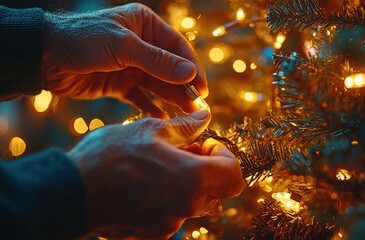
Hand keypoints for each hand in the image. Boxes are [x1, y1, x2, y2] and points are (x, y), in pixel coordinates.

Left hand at [42, 3, 206, 118]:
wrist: (45, 58)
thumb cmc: (83, 40)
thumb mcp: (124, 47)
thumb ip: (158, 61)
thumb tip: (190, 73)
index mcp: (144, 25)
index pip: (176, 47)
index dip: (191, 67)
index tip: (202, 88)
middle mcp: (140, 44)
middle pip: (170, 68)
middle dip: (184, 87)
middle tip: (198, 107)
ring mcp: (130, 66)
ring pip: (158, 84)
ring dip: (172, 98)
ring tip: (188, 115)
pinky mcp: (119, 84)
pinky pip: (141, 97)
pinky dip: (151, 107)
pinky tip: (162, 118)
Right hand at [67, 110, 243, 238]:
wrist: (70, 190)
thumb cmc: (111, 155)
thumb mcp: (150, 129)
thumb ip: (184, 127)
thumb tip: (204, 118)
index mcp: (193, 178)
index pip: (234, 175)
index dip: (224, 157)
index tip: (204, 145)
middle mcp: (185, 206)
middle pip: (215, 190)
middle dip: (205, 168)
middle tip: (181, 151)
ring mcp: (167, 224)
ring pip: (191, 202)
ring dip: (185, 183)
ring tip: (157, 164)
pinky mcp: (149, 233)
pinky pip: (169, 214)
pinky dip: (166, 198)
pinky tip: (143, 183)